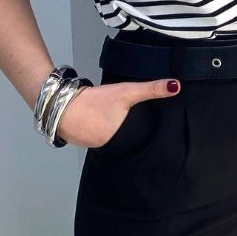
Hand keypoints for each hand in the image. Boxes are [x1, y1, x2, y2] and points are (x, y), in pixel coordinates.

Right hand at [56, 78, 179, 148]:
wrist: (60, 105)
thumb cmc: (93, 102)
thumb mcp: (125, 92)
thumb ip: (150, 89)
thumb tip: (176, 86)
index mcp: (123, 142)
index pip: (143, 142)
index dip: (150, 137)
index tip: (160, 135)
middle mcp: (110, 149)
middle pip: (129, 143)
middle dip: (136, 137)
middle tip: (143, 126)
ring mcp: (95, 147)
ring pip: (114, 142)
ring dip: (120, 135)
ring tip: (127, 126)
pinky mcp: (84, 141)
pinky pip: (100, 138)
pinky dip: (104, 132)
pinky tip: (105, 124)